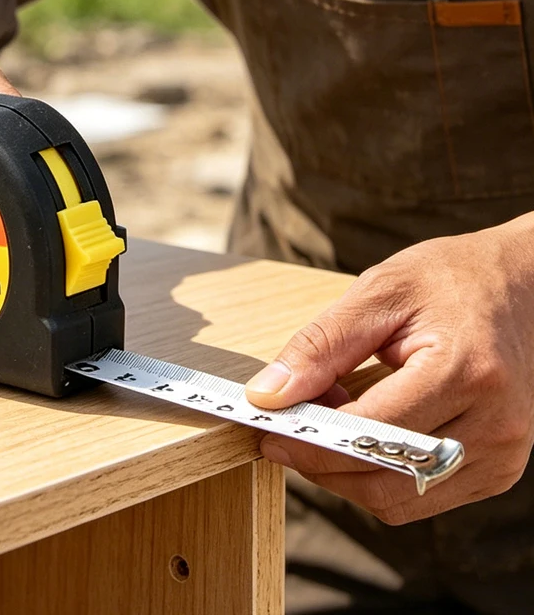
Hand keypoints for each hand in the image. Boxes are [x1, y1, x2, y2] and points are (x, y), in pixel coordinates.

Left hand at [245, 220, 533, 523]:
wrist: (522, 285)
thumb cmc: (451, 279)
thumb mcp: (378, 292)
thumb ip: (320, 346)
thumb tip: (268, 396)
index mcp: (465, 373)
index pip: (369, 432)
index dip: (310, 439)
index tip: (268, 429)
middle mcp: (494, 426)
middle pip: (382, 479)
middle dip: (321, 462)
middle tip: (289, 426)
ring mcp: (502, 455)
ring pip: (397, 498)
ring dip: (346, 471)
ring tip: (330, 417)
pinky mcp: (497, 469)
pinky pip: (419, 493)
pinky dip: (377, 471)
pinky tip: (363, 429)